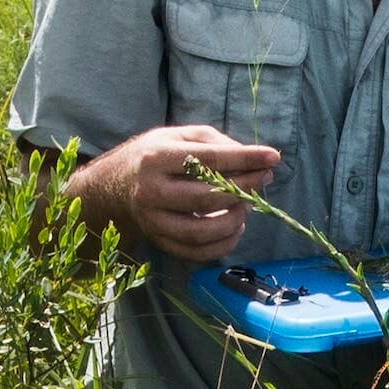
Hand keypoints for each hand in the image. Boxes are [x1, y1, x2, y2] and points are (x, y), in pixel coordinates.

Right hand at [63, 125, 281, 261]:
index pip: (208, 159)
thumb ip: (215, 142)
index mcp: (157, 157)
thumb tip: (253, 160)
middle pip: (206, 197)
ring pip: (201, 231)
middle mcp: (151, 191)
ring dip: (234, 220)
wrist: (117, 184)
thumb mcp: (180, 136)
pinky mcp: (158, 241)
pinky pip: (196, 253)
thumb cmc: (157, 155)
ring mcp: (152, 220)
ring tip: (247, 206)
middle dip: (243, 189)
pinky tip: (235, 227)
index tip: (272, 157)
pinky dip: (223, 244)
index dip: (244, 159)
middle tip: (263, 180)